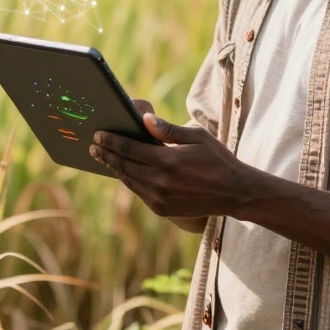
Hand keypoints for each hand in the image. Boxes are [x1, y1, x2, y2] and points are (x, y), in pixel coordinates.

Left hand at [90, 108, 251, 219]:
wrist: (235, 193)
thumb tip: (144, 119)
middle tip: (93, 145)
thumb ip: (168, 130)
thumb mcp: (197, 137)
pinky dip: (129, 180)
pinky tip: (123, 172)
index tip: (98, 134)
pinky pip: (139, 192)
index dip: (111, 140)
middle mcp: (159, 182)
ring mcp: (160, 198)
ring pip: (129, 180)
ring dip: (114, 168)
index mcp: (166, 161)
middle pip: (124, 165)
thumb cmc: (218, 159)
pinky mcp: (162, 209)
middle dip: (106, 154)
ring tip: (102, 157)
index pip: (129, 148)